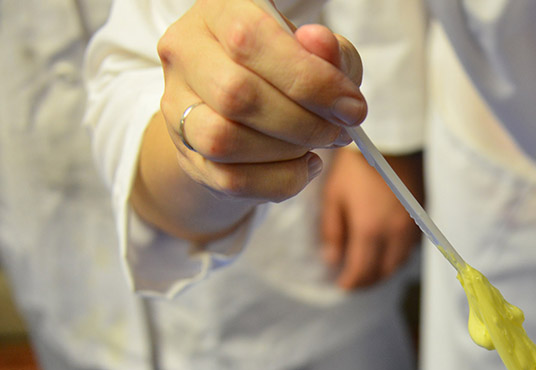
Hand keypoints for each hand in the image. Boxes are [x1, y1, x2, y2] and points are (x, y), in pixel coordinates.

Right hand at [156, 0, 365, 202]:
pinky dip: (280, 180)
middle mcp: (185, 53)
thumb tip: (322, 46)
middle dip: (302, 122)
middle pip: (236, 94)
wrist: (244, 108)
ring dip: (286, 153)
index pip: (251, 39)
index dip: (309, 79)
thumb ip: (330, 51)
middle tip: (337, 132)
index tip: (352, 108)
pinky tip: (301, 166)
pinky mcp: (187, 155)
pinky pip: (230, 180)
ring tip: (315, 146)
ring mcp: (176, 106)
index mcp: (218, 11)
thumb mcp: (318, 54)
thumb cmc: (286, 71)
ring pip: (222, 140)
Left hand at [320, 149, 422, 288]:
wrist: (392, 140)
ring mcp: (410, 227)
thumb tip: (331, 259)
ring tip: (368, 267)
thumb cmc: (356, 164)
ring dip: (382, 270)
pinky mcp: (420, 218)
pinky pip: (409, 248)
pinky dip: (396, 256)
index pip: (362, 271)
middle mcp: (394, 235)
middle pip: (383, 272)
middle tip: (353, 280)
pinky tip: (385, 250)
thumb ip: (332, 230)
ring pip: (398, 263)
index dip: (350, 282)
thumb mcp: (334, 195)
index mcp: (370, 230)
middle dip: (367, 280)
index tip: (341, 285)